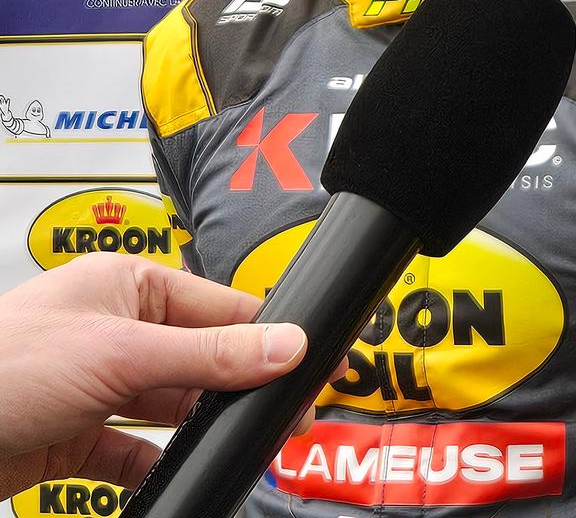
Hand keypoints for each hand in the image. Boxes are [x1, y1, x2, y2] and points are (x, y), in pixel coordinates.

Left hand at [0, 254, 309, 496]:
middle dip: (242, 391)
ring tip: (244, 448)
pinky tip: (184, 476)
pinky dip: (160, 468)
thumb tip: (288, 344)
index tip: (316, 362)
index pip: (221, 309)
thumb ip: (209, 356)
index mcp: (127, 286)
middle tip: (289, 418)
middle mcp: (113, 331)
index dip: (271, 336)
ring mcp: (93, 387)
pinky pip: (134, 455)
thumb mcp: (119, 355)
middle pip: (202, 362)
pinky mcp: (72, 439)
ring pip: (172, 410)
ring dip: (203, 431)